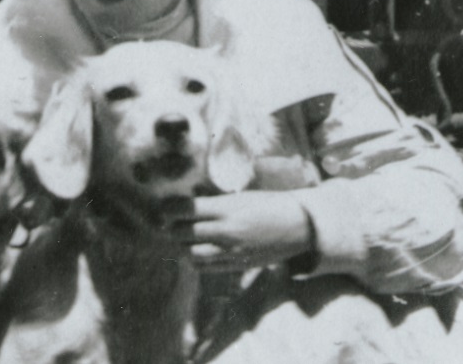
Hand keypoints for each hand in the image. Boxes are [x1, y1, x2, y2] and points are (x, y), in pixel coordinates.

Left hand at [163, 191, 313, 271]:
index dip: (168, 210)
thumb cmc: (269, 204)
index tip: (163, 209)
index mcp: (227, 208)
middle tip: (168, 223)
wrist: (299, 227)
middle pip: (182, 233)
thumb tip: (184, 203)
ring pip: (190, 253)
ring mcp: (232, 251)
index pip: (185, 210)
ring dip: (182, 246)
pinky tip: (196, 251)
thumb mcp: (240, 196)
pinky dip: (195, 260)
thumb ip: (213, 202)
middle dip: (171, 228)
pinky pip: (205, 267)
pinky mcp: (237, 265)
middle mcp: (227, 231)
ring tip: (182, 238)